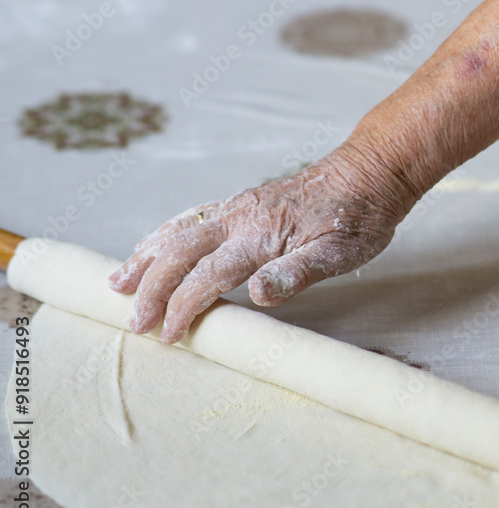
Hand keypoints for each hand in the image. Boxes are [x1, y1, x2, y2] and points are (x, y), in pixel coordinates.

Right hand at [108, 147, 408, 343]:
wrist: (370, 172)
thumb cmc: (359, 216)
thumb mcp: (340, 252)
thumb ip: (297, 273)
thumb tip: (257, 294)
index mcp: (260, 235)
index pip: (207, 277)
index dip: (183, 308)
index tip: (167, 336)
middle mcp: (240, 218)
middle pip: (180, 254)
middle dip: (151, 289)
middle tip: (132, 321)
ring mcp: (239, 207)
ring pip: (178, 231)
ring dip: (146, 257)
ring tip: (118, 281)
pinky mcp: (244, 202)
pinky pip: (192, 217)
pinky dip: (165, 233)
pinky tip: (155, 243)